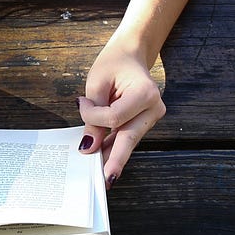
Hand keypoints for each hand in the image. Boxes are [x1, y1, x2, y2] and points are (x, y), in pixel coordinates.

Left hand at [76, 45, 165, 189]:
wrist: (130, 54)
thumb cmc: (113, 64)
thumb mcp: (97, 84)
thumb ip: (93, 115)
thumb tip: (90, 147)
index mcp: (145, 93)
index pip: (115, 117)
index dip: (93, 117)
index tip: (81, 103)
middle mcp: (154, 108)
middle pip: (129, 137)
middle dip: (114, 159)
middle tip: (104, 180)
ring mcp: (152, 117)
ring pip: (128, 141)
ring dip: (112, 155)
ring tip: (98, 176)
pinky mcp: (145, 122)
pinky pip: (127, 137)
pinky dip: (114, 146)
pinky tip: (104, 160)